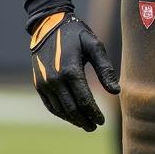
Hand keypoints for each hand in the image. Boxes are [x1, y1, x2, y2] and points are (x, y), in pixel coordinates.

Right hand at [29, 12, 119, 130]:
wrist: (49, 25)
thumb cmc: (76, 34)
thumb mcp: (95, 46)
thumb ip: (105, 69)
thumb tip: (116, 91)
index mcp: (71, 71)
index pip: (84, 100)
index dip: (94, 113)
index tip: (103, 121)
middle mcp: (55, 80)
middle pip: (71, 109)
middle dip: (84, 120)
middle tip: (95, 127)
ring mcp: (44, 83)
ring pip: (59, 109)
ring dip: (72, 119)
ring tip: (85, 124)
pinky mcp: (38, 84)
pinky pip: (50, 104)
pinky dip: (60, 113)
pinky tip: (70, 115)